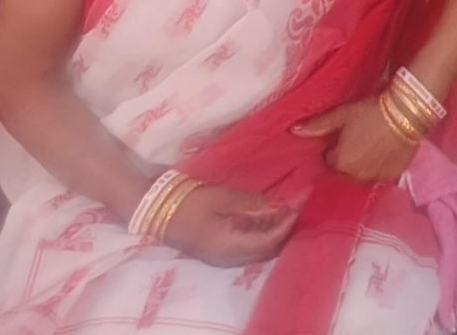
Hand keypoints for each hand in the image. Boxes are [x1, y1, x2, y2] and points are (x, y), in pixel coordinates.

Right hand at [162, 182, 298, 266]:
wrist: (157, 211)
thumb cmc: (190, 202)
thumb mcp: (223, 198)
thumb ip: (252, 204)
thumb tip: (279, 206)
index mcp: (230, 247)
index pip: (268, 242)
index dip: (286, 226)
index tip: (299, 206)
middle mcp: (228, 258)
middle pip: (265, 251)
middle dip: (283, 232)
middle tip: (295, 208)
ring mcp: (222, 258)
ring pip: (257, 251)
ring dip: (272, 234)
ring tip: (284, 211)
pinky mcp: (218, 252)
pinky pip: (246, 248)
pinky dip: (259, 235)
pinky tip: (265, 219)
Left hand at [293, 97, 423, 184]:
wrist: (406, 112)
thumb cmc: (369, 112)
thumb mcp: (342, 114)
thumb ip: (318, 125)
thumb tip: (293, 131)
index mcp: (340, 162)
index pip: (330, 162)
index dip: (336, 150)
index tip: (344, 139)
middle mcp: (355, 176)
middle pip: (346, 172)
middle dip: (349, 161)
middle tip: (359, 142)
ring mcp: (375, 178)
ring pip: (363, 176)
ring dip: (364, 167)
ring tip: (372, 148)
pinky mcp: (393, 176)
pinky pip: (381, 177)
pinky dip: (380, 169)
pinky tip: (385, 154)